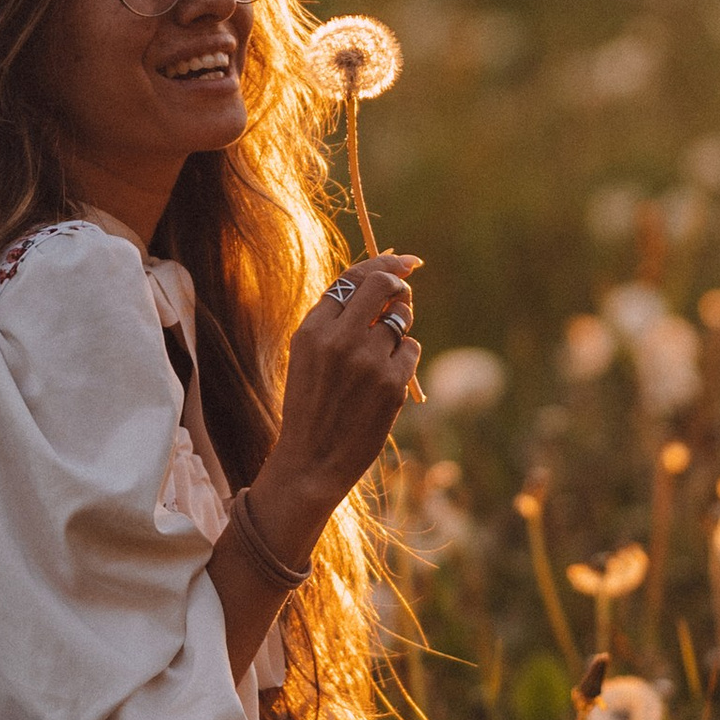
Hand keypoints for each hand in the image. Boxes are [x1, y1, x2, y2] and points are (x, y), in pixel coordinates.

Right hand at [255, 255, 421, 557]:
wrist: (312, 460)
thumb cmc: (311, 404)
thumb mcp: (307, 355)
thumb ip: (335, 319)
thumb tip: (381, 281)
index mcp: (312, 330)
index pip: (352, 278)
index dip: (382, 262)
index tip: (403, 260)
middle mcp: (340, 339)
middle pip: (384, 285)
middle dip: (400, 284)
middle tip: (403, 293)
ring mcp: (368, 361)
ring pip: (402, 319)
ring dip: (400, 326)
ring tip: (382, 353)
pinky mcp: (392, 384)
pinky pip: (411, 350)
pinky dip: (404, 358)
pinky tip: (385, 380)